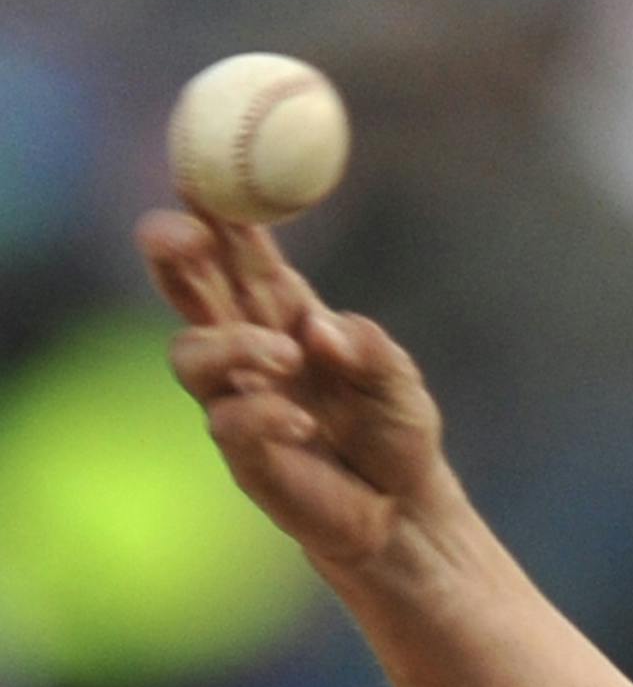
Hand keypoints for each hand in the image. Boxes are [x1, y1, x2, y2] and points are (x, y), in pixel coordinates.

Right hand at [136, 207, 451, 571]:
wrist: (406, 515)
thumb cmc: (397, 434)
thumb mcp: (401, 382)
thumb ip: (369, 350)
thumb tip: (318, 329)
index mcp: (284, 311)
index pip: (237, 250)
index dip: (215, 211)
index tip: (200, 172)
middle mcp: (248, 348)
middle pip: (187, 288)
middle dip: (172, 253)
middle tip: (180, 235)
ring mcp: (238, 400)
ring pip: (189, 355)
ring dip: (230, 345)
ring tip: (287, 356)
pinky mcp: (244, 455)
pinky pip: (228, 423)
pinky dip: (263, 415)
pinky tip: (305, 424)